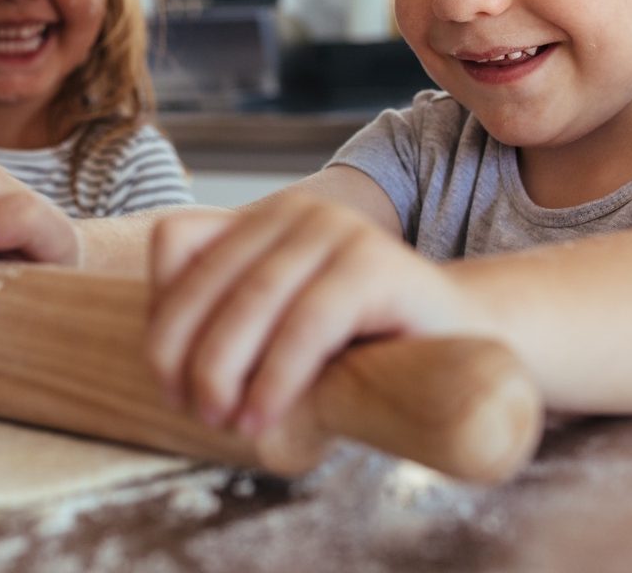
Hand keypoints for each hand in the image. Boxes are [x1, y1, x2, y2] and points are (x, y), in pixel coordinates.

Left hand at [147, 193, 467, 435]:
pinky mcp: (376, 263)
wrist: (467, 344)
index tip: (170, 382)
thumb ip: (233, 328)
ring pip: (254, 298)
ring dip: (224, 369)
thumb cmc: (361, 348)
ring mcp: (338, 229)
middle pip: (210, 276)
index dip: (163, 312)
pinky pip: (308, 321)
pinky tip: (264, 417)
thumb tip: (167, 365)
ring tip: (225, 421)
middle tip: (197, 412)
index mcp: (263, 219)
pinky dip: (277, 375)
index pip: (177, 242)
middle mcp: (296, 210)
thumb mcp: (283, 334)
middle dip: (188, 352)